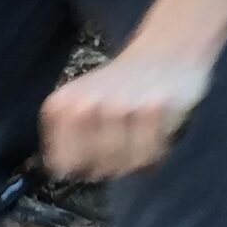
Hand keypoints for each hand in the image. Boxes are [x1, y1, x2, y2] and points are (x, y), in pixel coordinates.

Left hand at [39, 48, 210, 181]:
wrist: (165, 51)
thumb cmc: (118, 87)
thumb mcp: (79, 107)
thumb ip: (67, 142)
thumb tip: (64, 175)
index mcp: (61, 106)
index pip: (62, 166)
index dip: (80, 169)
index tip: (92, 156)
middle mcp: (86, 106)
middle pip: (95, 171)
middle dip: (111, 167)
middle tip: (122, 142)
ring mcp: (120, 107)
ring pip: (124, 166)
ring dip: (135, 160)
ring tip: (140, 137)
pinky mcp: (154, 109)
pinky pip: (151, 157)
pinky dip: (156, 152)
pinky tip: (156, 131)